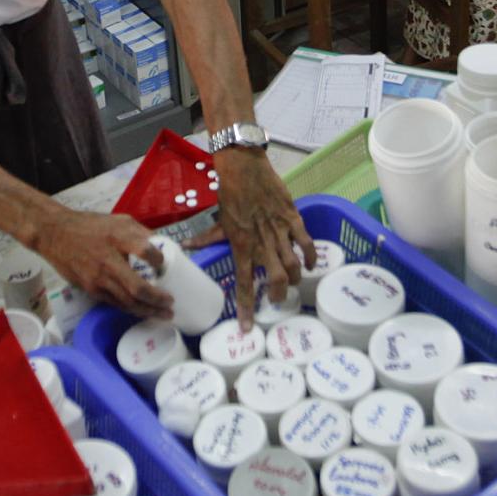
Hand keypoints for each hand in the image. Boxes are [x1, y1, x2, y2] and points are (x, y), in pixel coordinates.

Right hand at [29, 206, 171, 316]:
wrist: (54, 233)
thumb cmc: (89, 225)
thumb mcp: (118, 220)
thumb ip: (140, 232)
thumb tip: (161, 245)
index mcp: (117, 238)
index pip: (144, 251)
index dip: (158, 259)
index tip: (163, 263)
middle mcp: (108, 261)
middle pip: (137, 288)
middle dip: (157, 300)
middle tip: (171, 304)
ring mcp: (97, 279)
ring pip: (126, 302)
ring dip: (147, 310)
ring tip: (163, 314)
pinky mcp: (90, 289)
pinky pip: (115, 303)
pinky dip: (130, 308)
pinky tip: (141, 310)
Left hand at [190, 147, 312, 329]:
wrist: (245, 167)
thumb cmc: (230, 194)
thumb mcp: (219, 221)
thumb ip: (206, 239)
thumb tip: (185, 248)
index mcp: (241, 246)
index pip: (244, 283)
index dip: (246, 307)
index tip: (248, 327)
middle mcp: (261, 243)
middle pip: (276, 279)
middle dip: (278, 294)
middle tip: (277, 300)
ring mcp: (279, 231)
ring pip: (293, 265)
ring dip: (294, 278)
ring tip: (292, 283)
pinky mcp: (292, 218)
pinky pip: (306, 242)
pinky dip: (310, 255)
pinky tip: (311, 264)